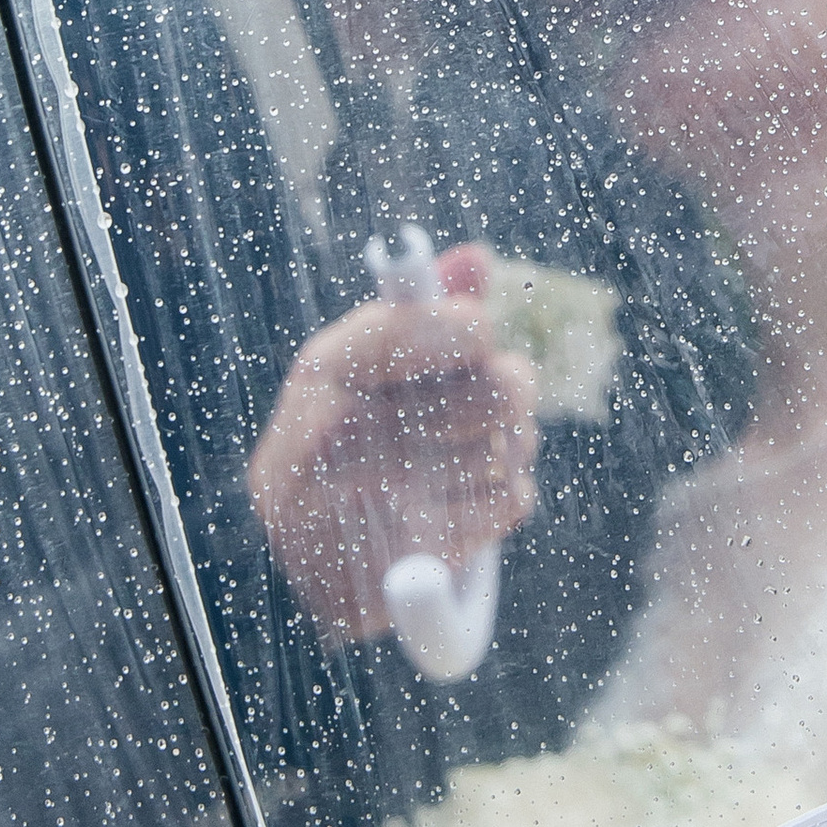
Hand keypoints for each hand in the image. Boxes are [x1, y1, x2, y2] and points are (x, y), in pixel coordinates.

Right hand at [246, 248, 538, 640]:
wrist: (313, 558)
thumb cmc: (350, 439)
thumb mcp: (366, 366)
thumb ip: (420, 310)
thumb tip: (474, 259)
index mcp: (321, 375)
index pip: (412, 331)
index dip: (463, 329)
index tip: (476, 333)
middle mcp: (332, 444)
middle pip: (494, 392)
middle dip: (512, 388)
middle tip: (507, 391)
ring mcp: (370, 514)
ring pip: (510, 448)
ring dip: (513, 443)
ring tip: (481, 446)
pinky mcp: (412, 567)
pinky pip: (510, 503)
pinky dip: (505, 496)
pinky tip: (471, 497)